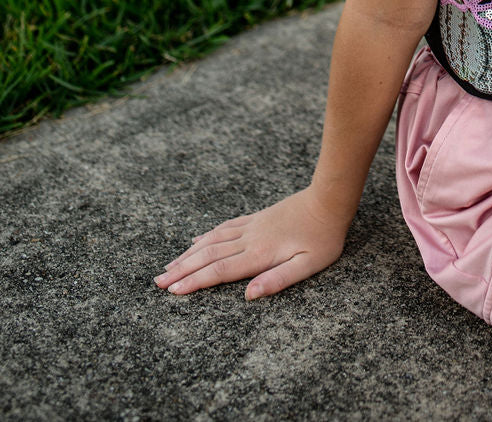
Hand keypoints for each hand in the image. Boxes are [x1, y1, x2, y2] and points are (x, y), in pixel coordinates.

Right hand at [154, 185, 349, 300]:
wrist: (329, 199)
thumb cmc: (323, 238)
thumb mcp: (308, 266)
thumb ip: (278, 280)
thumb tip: (248, 296)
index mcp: (260, 254)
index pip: (220, 271)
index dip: (195, 281)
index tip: (172, 291)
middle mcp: (250, 239)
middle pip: (209, 256)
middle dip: (182, 270)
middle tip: (158, 282)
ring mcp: (252, 227)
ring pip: (212, 241)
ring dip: (189, 254)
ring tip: (169, 265)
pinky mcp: (257, 218)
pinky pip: (225, 227)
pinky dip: (207, 236)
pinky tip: (197, 241)